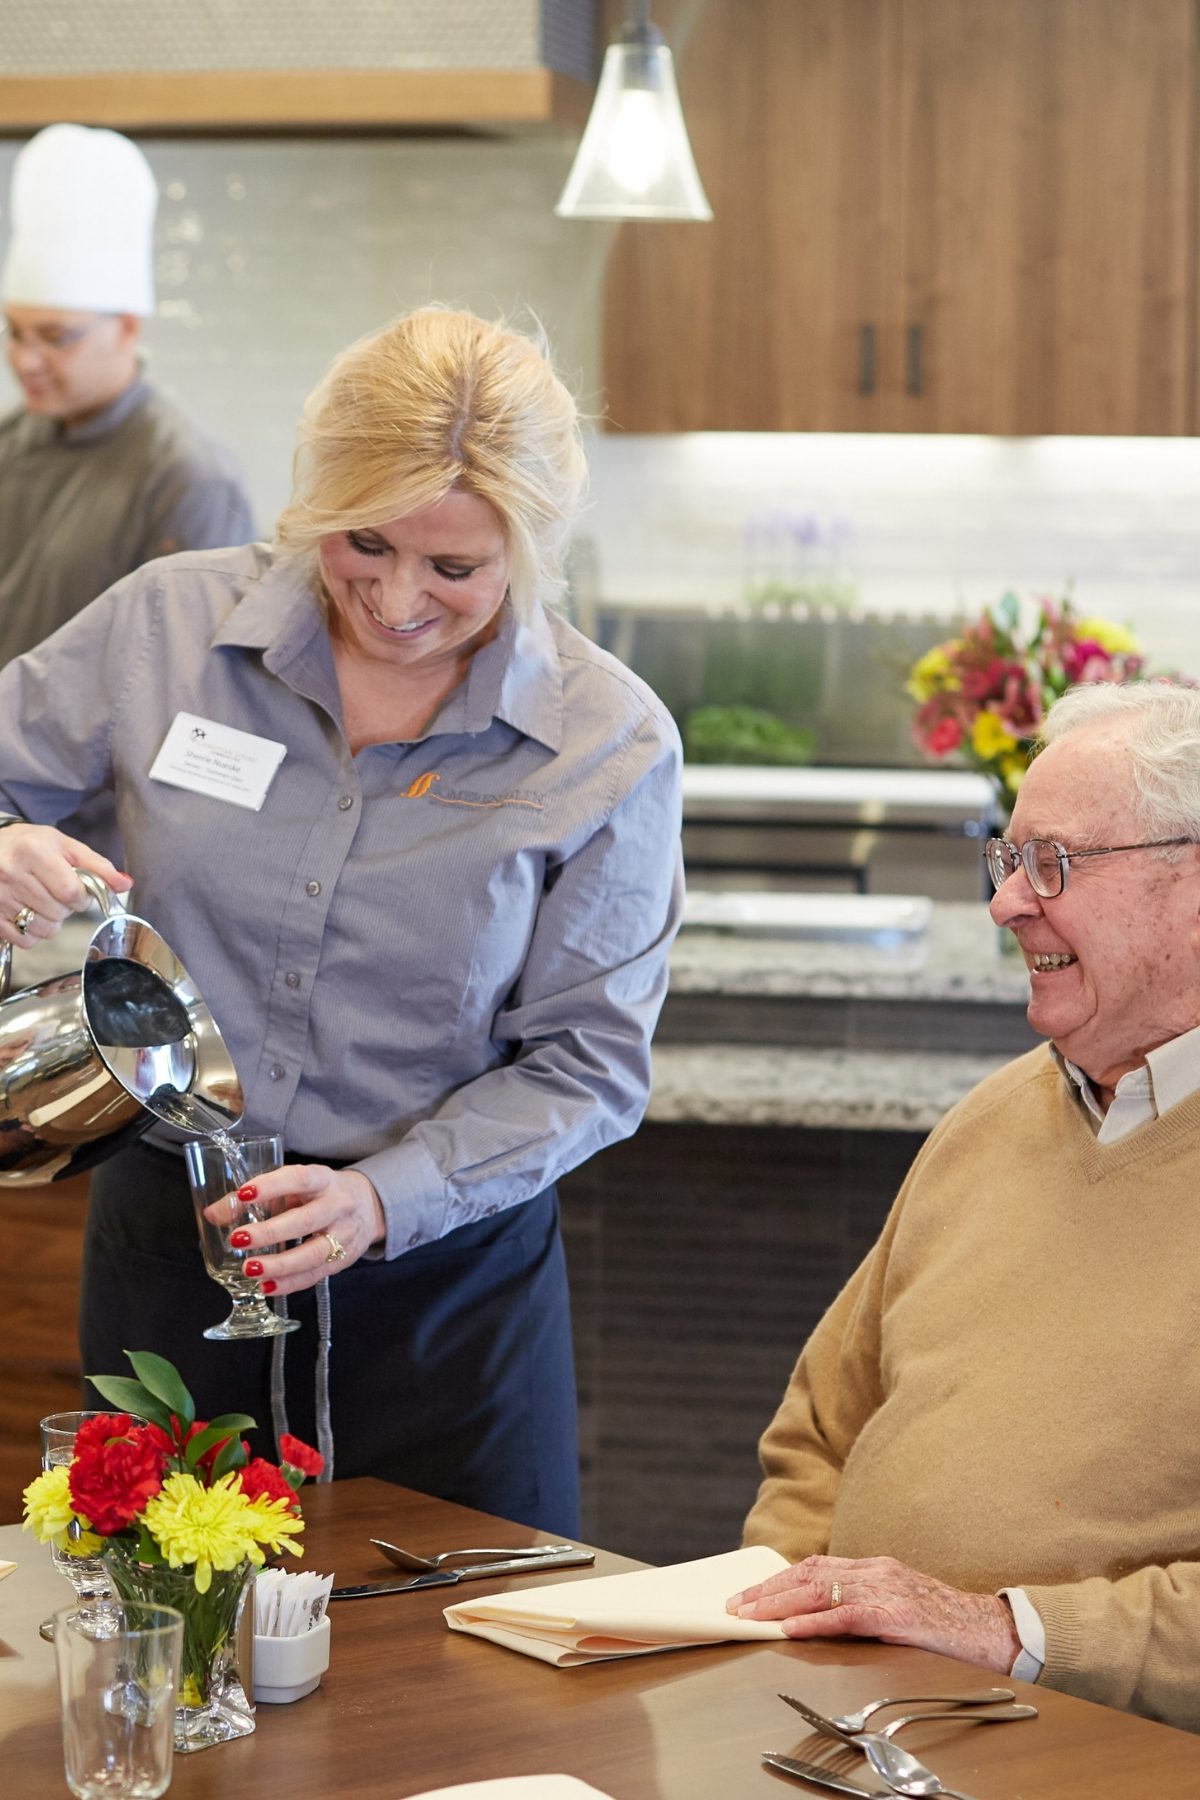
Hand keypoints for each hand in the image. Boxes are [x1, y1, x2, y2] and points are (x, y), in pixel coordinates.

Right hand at [0, 824, 132, 944]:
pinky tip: (28, 912)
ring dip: (52, 921)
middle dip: (67, 907)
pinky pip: (25, 940)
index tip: (78, 890)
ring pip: (44, 929)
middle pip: (58, 912)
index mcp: (34, 852)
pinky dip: (33, 932)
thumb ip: (97, 866)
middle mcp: (12, 874)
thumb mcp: (64, 845)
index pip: (71, 892)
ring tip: (42, 901)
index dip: (82, 897)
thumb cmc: (29, 845)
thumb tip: (126, 884)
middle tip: (56, 892)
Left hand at [203, 1163, 385, 1296]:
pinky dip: (289, 1283)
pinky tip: (266, 1286)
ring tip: (250, 1268)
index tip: (243, 1194)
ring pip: (314, 1253)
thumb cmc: (320, 1194)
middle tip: (238, 1239)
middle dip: (271, 1232)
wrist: (369, 1207)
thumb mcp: (294, 1187)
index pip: (299, 1179)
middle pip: (306, 1220)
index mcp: (324, 1180)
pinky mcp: (342, 1261)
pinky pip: (315, 1275)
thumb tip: (214, 1214)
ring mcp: (343, 1235)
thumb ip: (255, 1198)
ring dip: (280, 1264)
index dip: (272, 1186)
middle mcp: (338, 1206)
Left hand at [727, 1553, 1021, 1671]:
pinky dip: (814, 1620)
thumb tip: (820, 1616)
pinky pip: (847, 1615)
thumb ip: (864, 1604)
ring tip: (751, 1616)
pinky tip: (791, 1629)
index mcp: (875, 1567)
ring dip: (780, 1603)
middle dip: (768, 1590)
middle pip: (809, 1573)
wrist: (991, 1630)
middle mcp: (876, 1571)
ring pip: (820, 1590)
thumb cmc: (946, 1624)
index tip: (750, 1593)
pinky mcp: (897, 1615)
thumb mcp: (899, 1606)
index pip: (815, 1565)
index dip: (778, 1578)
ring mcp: (886, 1590)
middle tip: (736, 1605)